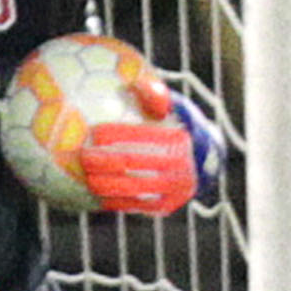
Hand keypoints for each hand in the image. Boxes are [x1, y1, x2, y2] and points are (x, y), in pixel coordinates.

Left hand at [75, 58, 218, 216]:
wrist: (206, 160)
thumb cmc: (181, 125)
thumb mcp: (175, 106)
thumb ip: (156, 95)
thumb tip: (136, 85)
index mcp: (183, 139)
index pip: (145, 136)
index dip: (118, 134)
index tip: (95, 132)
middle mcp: (183, 165)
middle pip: (135, 163)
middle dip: (106, 161)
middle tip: (84, 156)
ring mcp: (176, 189)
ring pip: (136, 188)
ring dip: (108, 184)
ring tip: (87, 178)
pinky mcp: (169, 204)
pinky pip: (139, 205)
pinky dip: (119, 202)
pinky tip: (99, 197)